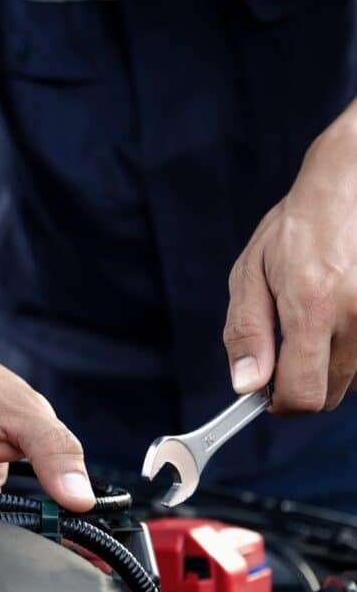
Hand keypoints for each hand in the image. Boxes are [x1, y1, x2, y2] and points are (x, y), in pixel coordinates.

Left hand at [224, 111, 356, 413]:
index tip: (269, 394)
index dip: (281, 403)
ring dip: (333, 366)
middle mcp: (355, 314)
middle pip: (332, 394)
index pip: (304, 394)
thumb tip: (246, 385)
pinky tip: (342, 316)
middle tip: (289, 352)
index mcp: (311, 306)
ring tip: (319, 321)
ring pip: (356, 379)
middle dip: (305, 383)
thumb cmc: (295, 230)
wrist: (350, 187)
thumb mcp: (250, 275)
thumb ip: (246, 333)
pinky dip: (354, 349)